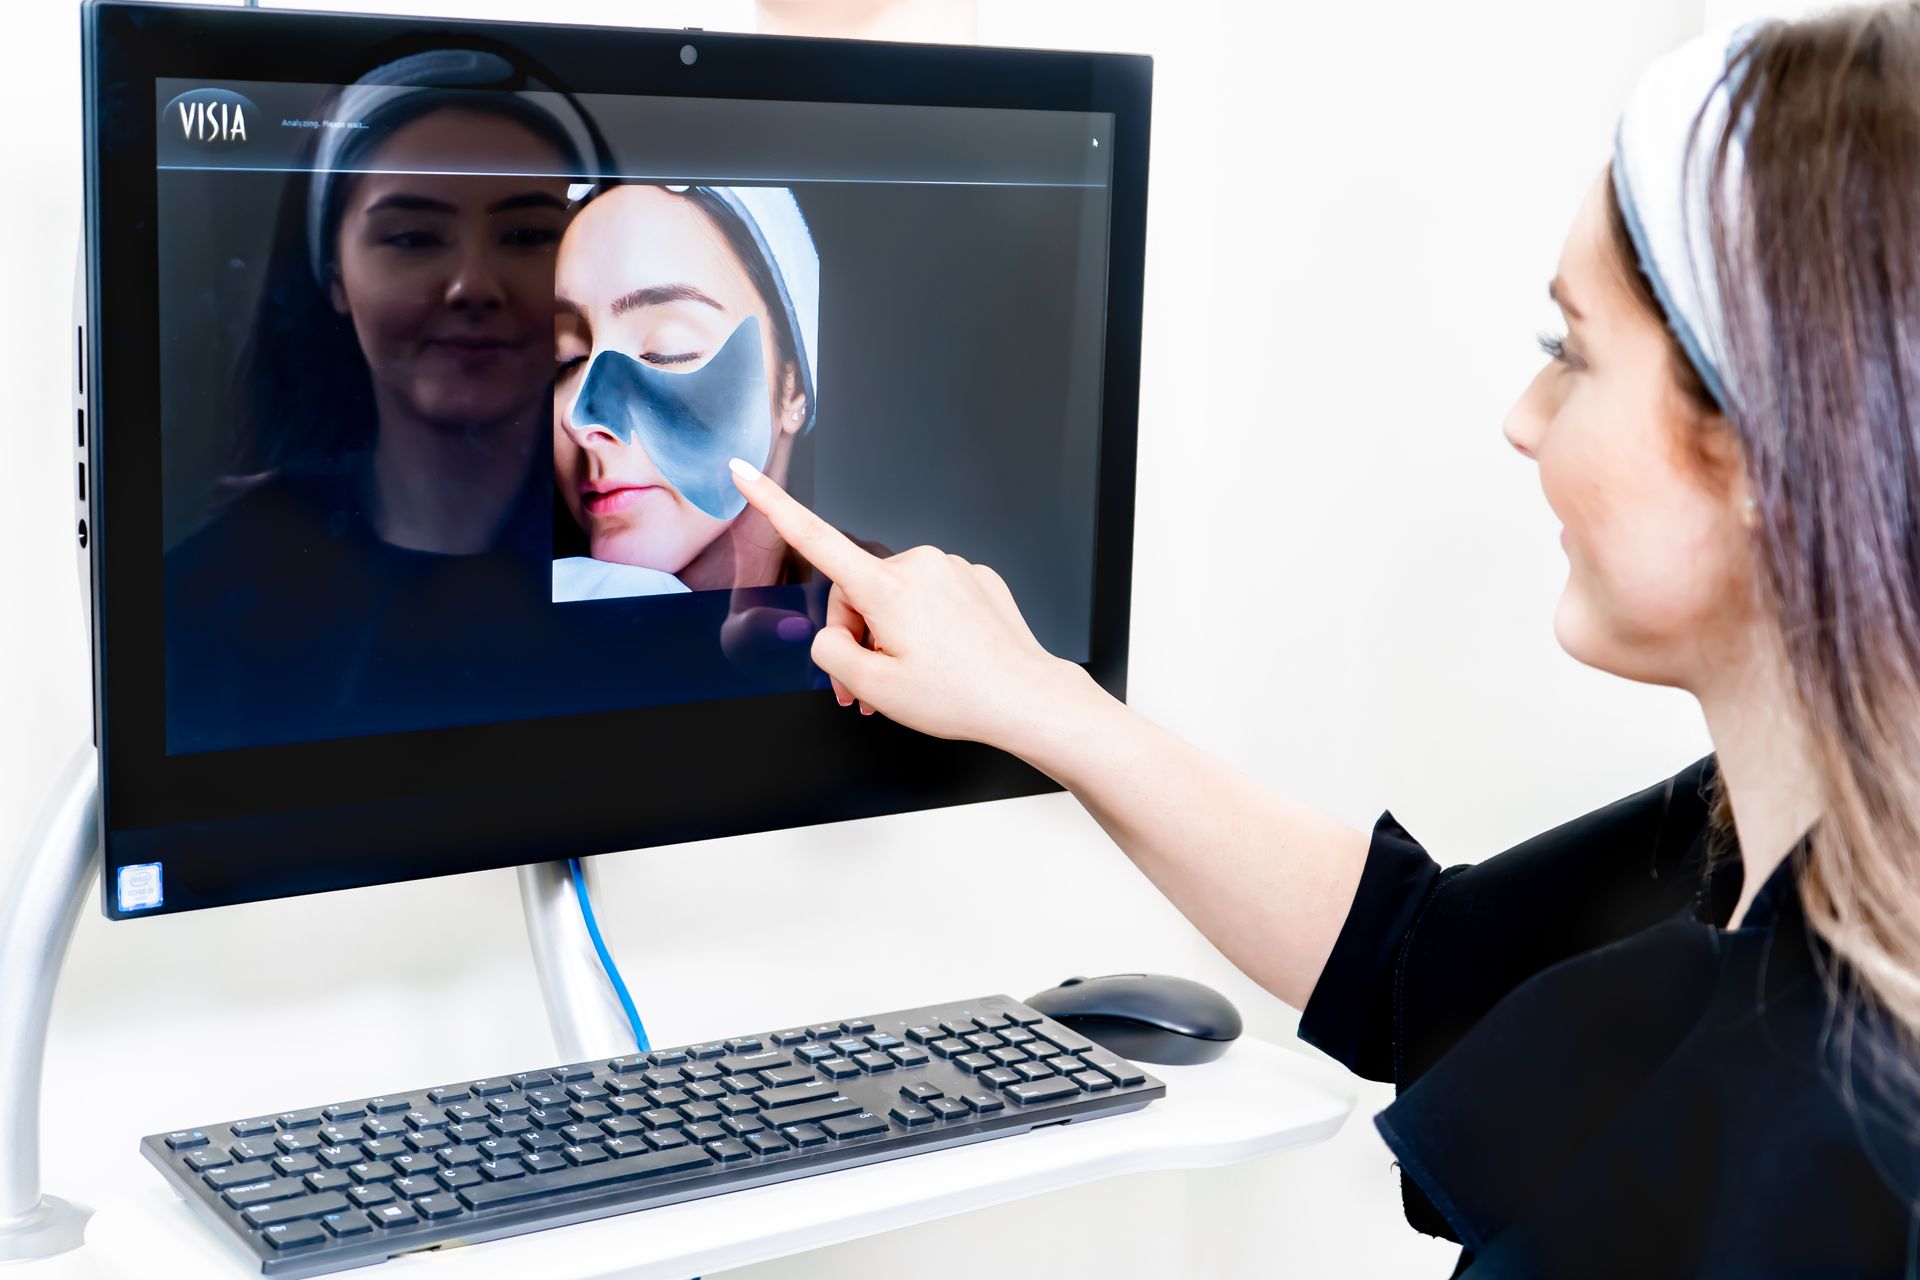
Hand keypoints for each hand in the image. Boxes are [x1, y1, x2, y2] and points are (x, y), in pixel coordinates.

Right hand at [728, 457, 1089, 752]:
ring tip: (910, 682)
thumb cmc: (960, 695)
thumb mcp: (874, 689)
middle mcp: (918, 565)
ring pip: (896, 599)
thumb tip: (832, 636)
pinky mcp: (975, 578)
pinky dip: (926, 629)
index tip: (743, 471)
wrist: (1027, 699)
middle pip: (858, 594)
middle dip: (858, 639)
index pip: (813, 537)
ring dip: (892, 638)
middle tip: (867, 690)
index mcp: (887, 587)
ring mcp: (951, 568)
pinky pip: (932, 599)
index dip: (771, 503)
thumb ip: (831, 655)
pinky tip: (943, 660)